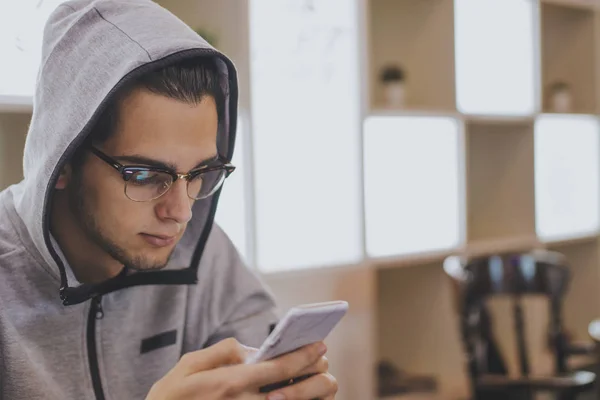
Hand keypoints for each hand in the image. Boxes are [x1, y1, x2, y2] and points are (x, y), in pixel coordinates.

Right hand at [145, 338, 336, 399]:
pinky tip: (297, 395)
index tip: (319, 345)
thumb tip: (249, 350)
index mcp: (230, 383)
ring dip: (310, 394)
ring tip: (320, 379)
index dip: (303, 355)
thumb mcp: (188, 364)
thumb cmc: (171, 397)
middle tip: (324, 361)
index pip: (278, 367)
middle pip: (291, 390)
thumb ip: (222, 351)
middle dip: (314, 373)